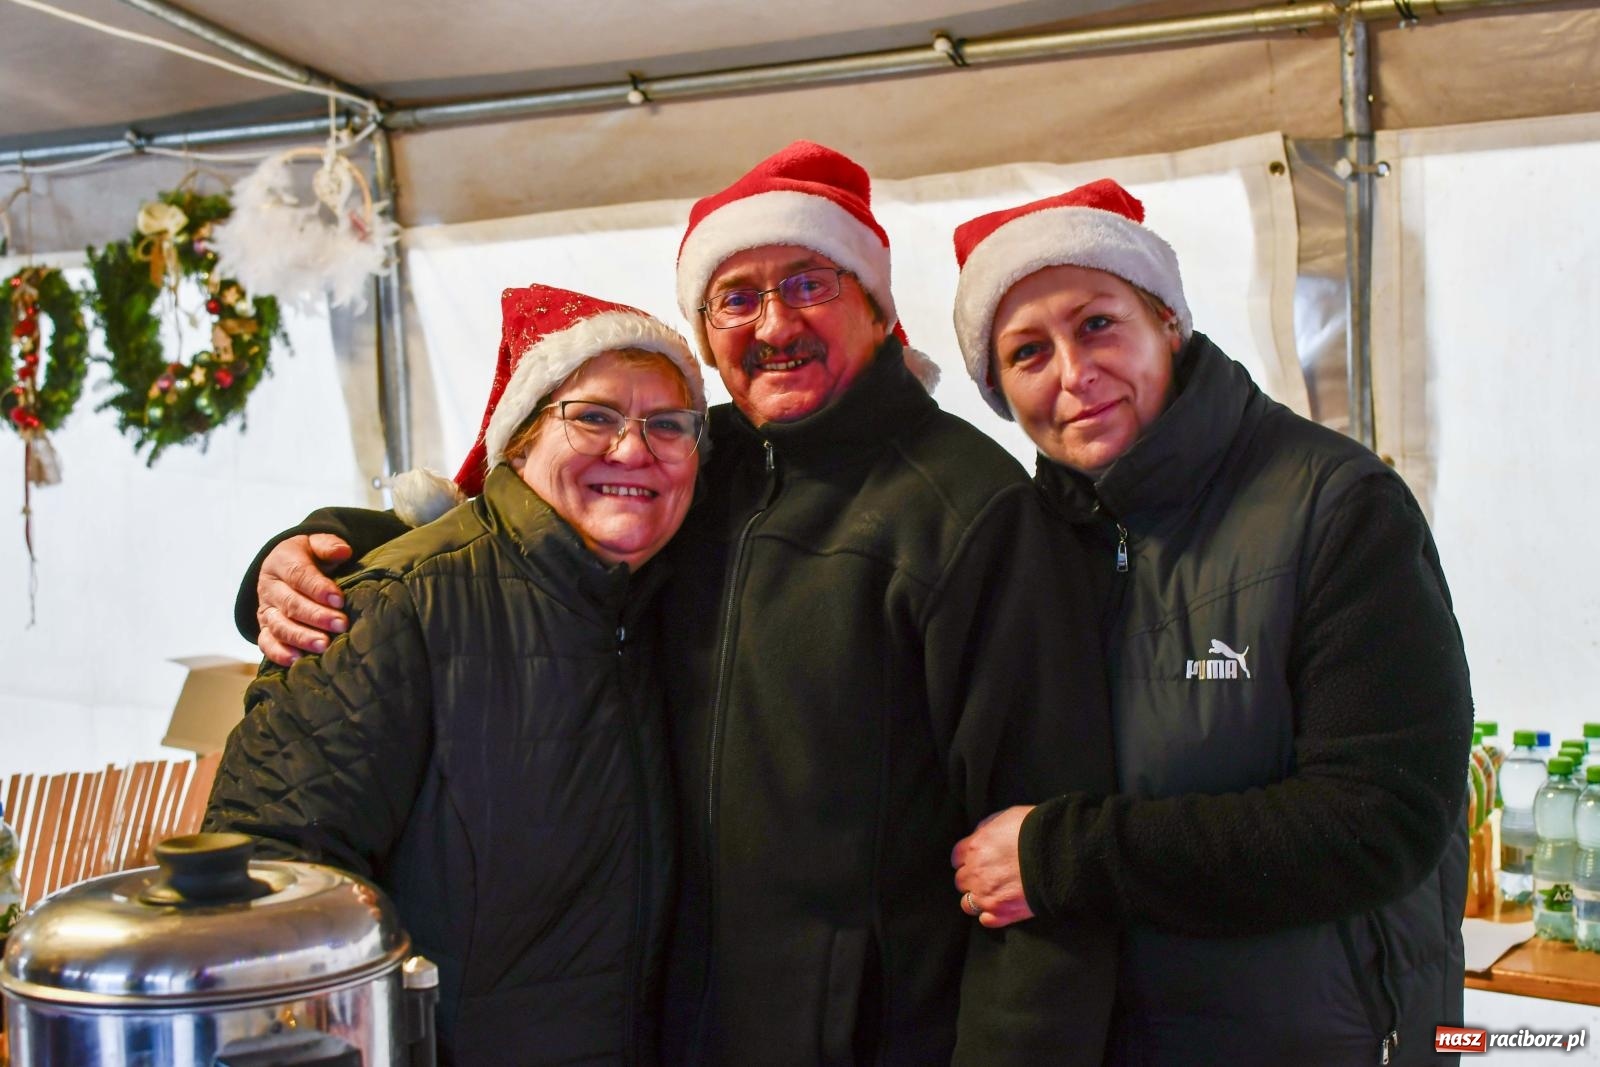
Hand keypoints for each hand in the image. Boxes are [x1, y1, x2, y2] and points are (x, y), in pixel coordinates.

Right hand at [256, 533, 351, 664]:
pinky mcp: (264, 628)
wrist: (285, 568)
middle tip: (341, 624)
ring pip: (279, 625)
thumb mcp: (316, 544)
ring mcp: (265, 610)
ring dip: (301, 637)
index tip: (339, 599)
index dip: (318, 588)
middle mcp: (269, 587)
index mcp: (281, 562)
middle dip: (317, 616)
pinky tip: (296, 660)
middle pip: (291, 603)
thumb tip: (344, 551)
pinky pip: (266, 643)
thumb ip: (328, 545)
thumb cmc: (309, 557)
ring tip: (323, 645)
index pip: (299, 575)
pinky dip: (279, 653)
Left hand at [951, 805, 1035, 928]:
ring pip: (968, 903)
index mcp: (975, 847)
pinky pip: (985, 920)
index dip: (967, 859)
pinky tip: (1000, 907)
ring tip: (993, 894)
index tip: (976, 860)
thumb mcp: (1005, 816)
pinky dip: (990, 915)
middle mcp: (977, 872)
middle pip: (961, 881)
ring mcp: (988, 895)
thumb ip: (986, 830)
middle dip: (972, 878)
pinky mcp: (1003, 912)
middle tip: (988, 876)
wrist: (1058, 852)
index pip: (957, 857)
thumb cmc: (1035, 830)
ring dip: (977, 899)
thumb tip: (979, 838)